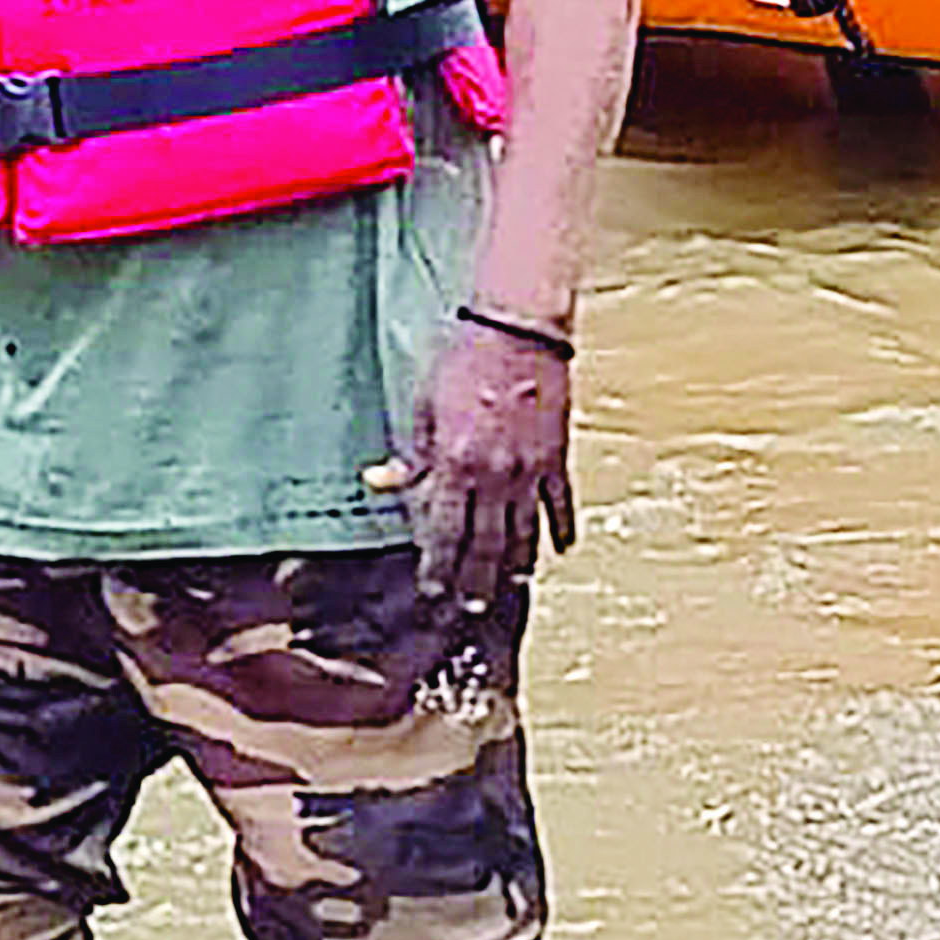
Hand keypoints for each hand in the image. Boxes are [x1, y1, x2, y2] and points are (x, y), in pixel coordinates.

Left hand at [368, 314, 574, 611]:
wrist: (517, 330)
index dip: (437, 564)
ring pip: (522, 532)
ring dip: (513, 567)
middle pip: (484, 543)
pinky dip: (559, 529)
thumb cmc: (463, 361)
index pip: (444, 530)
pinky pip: (560, 503)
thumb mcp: (423, 405)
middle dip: (474, 580)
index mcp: (455, 463)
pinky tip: (558, 551)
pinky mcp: (557, 456)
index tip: (431, 589)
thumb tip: (379, 482)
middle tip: (469, 608)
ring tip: (507, 592)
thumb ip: (409, 454)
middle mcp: (494, 474)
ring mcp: (531, 469)